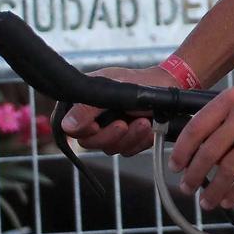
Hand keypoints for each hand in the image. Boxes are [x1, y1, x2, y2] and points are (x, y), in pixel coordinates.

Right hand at [59, 64, 173, 156]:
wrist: (165, 87)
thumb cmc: (138, 82)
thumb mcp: (111, 88)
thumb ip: (87, 108)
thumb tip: (68, 125)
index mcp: (83, 103)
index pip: (71, 128)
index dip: (84, 130)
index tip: (96, 126)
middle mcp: (93, 119)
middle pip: (90, 142)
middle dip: (111, 135)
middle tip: (124, 124)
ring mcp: (109, 132)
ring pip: (110, 149)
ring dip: (129, 137)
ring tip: (143, 122)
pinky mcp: (126, 141)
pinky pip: (127, 151)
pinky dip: (139, 141)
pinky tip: (149, 129)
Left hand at [170, 86, 233, 210]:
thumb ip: (224, 118)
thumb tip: (198, 148)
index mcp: (232, 99)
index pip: (196, 127)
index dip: (182, 151)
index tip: (176, 166)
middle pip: (208, 152)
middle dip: (194, 175)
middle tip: (187, 187)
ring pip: (227, 169)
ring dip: (213, 190)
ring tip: (206, 201)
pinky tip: (229, 200)